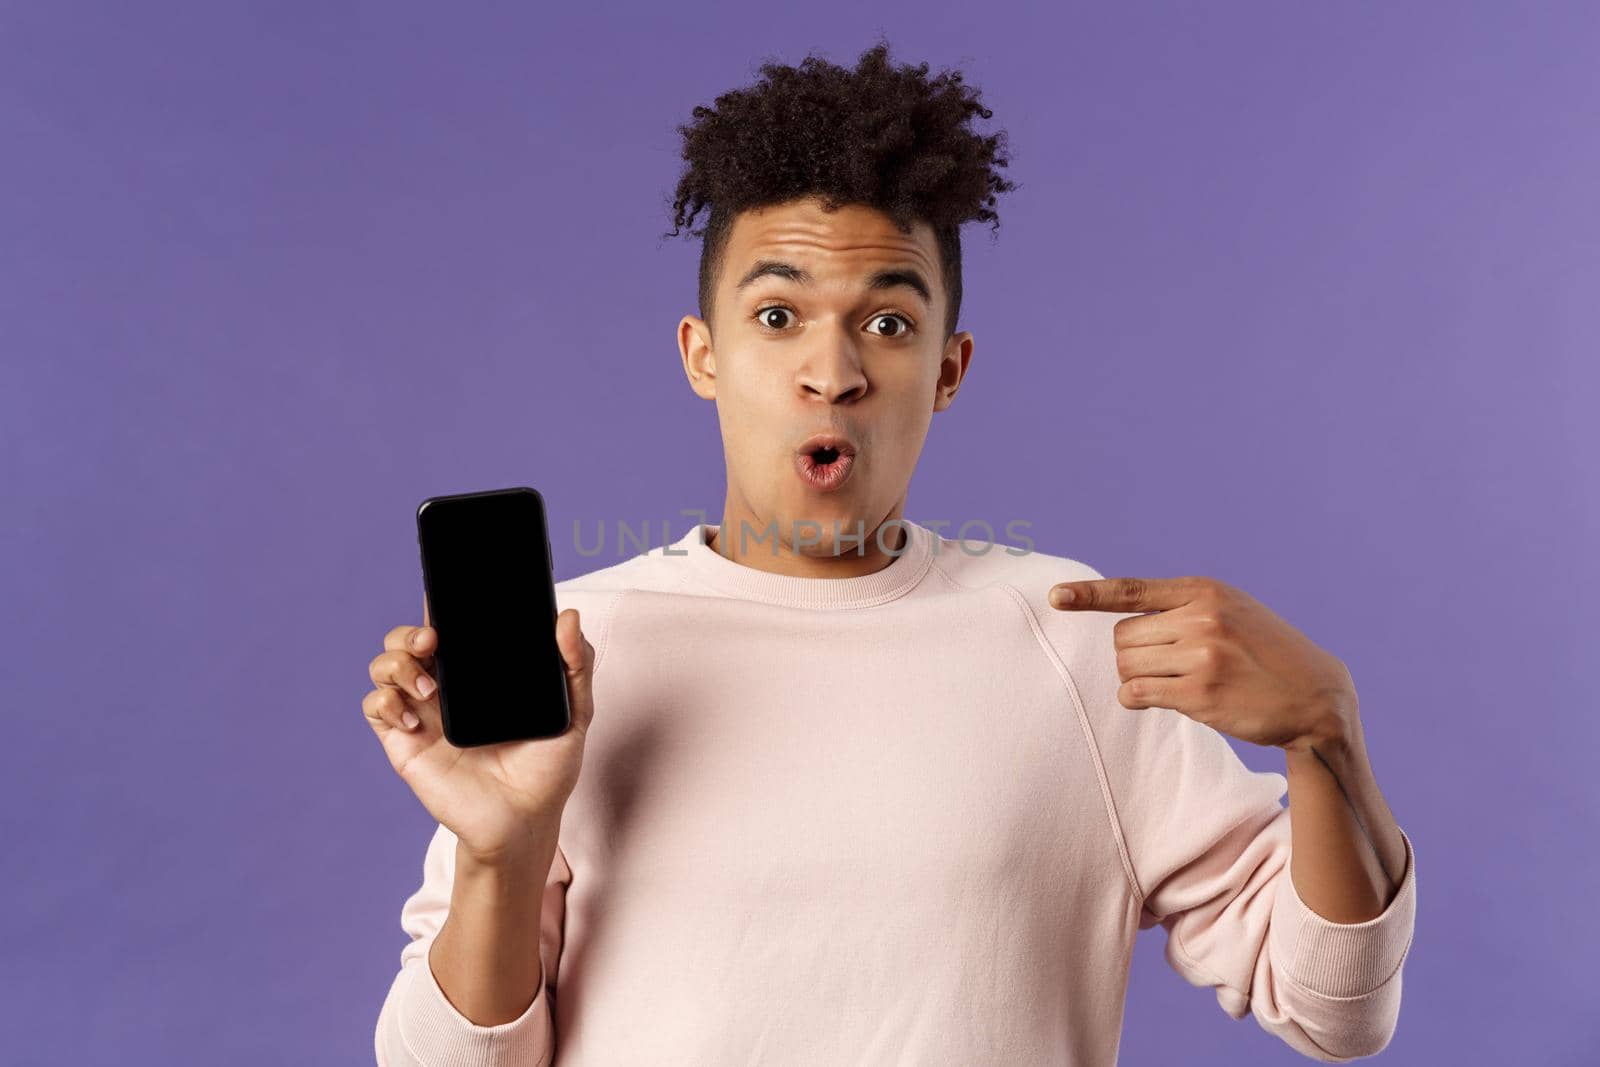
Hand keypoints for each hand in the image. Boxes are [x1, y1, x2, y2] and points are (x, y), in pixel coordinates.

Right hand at [362, 599, 597, 864]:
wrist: (525, 820)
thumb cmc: (547, 767)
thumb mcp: (573, 711)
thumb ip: (576, 664)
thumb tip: (570, 617)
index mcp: (479, 674)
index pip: (450, 627)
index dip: (439, 606)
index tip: (446, 595)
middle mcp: (446, 687)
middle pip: (407, 639)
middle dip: (410, 630)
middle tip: (433, 640)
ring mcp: (422, 713)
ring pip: (385, 666)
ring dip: (397, 663)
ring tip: (428, 686)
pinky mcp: (405, 742)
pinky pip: (376, 707)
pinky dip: (386, 702)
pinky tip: (414, 719)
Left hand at [1048, 576, 1357, 751]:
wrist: (1316, 695)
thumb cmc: (1266, 653)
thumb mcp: (1232, 611)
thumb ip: (1183, 608)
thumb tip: (1121, 622)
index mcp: (1204, 591)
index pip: (1132, 589)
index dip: (1089, 595)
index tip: (1056, 597)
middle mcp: (1201, 618)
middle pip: (1122, 637)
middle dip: (1131, 654)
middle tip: (1163, 665)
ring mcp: (1201, 656)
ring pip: (1126, 666)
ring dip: (1136, 678)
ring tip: (1169, 682)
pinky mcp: (1200, 694)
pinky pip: (1138, 694)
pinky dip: (1136, 698)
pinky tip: (1158, 699)